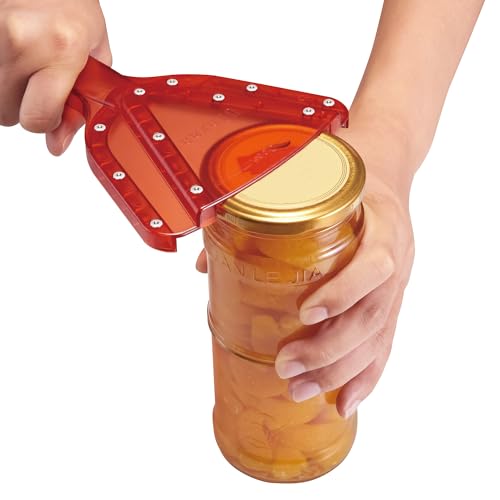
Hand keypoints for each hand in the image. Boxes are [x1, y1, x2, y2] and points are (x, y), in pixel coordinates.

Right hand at [0, 0, 110, 154]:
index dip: (45, 121)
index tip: (50, 107)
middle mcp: (21, 40)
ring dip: (5, 89)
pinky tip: (8, 53)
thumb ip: (78, 104)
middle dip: (22, 104)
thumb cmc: (71, 5)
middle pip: (6, 113)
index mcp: (61, 51)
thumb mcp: (93, 55)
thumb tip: (57, 144)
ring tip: (22, 60)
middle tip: (35, 76)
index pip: (36, 119)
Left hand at [196, 123, 415, 418]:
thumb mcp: (313, 175)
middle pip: (373, 314)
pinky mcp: (394, 298)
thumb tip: (205, 261)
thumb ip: (262, 208)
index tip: (305, 315)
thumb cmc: (346, 169)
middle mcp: (398, 255)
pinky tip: (344, 400)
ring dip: (340, 371)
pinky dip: (366, 375)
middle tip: (287, 368)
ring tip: (300, 390)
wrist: (388, 164)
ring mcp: (399, 281)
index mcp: (381, 222)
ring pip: (378, 336)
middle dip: (330, 350)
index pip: (374, 263)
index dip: (343, 292)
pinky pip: (386, 342)